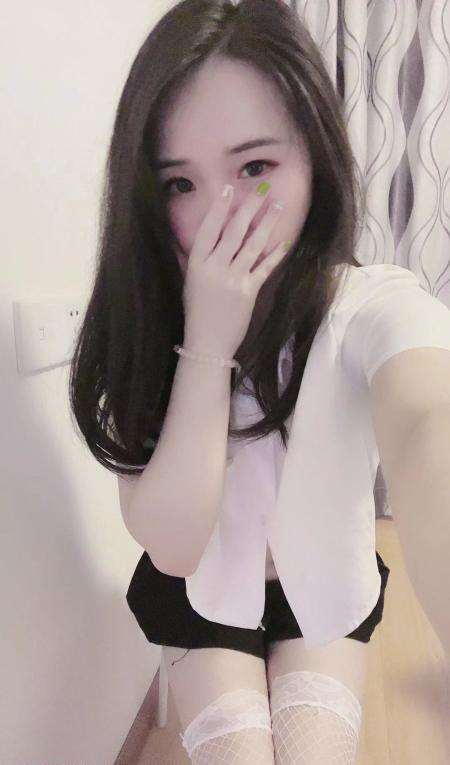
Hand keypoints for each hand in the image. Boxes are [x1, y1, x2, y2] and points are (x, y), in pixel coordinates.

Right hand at [182, 184, 287, 358]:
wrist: (206, 343)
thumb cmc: (198, 312)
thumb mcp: (192, 281)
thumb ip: (202, 258)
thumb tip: (213, 235)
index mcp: (196, 264)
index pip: (208, 229)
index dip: (219, 208)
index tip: (229, 188)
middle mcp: (214, 269)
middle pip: (233, 231)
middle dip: (249, 207)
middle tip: (261, 187)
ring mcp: (232, 280)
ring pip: (252, 245)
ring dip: (267, 223)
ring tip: (277, 204)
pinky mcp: (248, 292)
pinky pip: (264, 268)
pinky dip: (275, 254)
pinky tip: (285, 240)